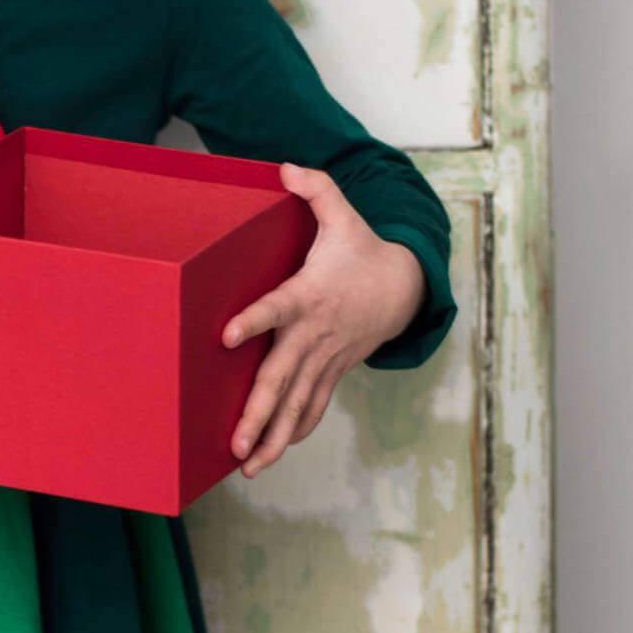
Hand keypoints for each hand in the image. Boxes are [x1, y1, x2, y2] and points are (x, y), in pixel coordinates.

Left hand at [221, 162, 427, 478]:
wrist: (406, 286)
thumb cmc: (361, 250)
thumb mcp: (343, 216)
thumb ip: (315, 189)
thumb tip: (284, 166)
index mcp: (308, 294)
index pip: (276, 307)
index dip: (253, 320)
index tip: (226, 336)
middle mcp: (315, 333)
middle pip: (282, 376)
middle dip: (259, 412)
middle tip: (235, 442)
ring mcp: (325, 358)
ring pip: (298, 403)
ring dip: (273, 436)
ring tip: (248, 466)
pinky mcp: (332, 371)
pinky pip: (314, 407)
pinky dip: (295, 432)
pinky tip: (271, 456)